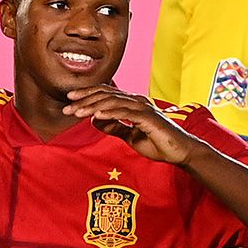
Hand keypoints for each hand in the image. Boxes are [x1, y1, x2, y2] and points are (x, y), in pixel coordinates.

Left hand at [63, 85, 200, 163]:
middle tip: (67, 103)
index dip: (87, 95)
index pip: (106, 95)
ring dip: (93, 106)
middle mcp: (137, 101)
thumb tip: (94, 120)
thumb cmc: (158, 144)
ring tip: (77, 112)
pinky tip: (96, 116)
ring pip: (113, 102)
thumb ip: (114, 127)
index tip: (70, 100)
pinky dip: (110, 113)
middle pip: (106, 95)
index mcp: (132, 104)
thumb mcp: (130, 137)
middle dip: (85, 99)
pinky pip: (125, 113)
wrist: (180, 152)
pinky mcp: (149, 117)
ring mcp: (143, 108)